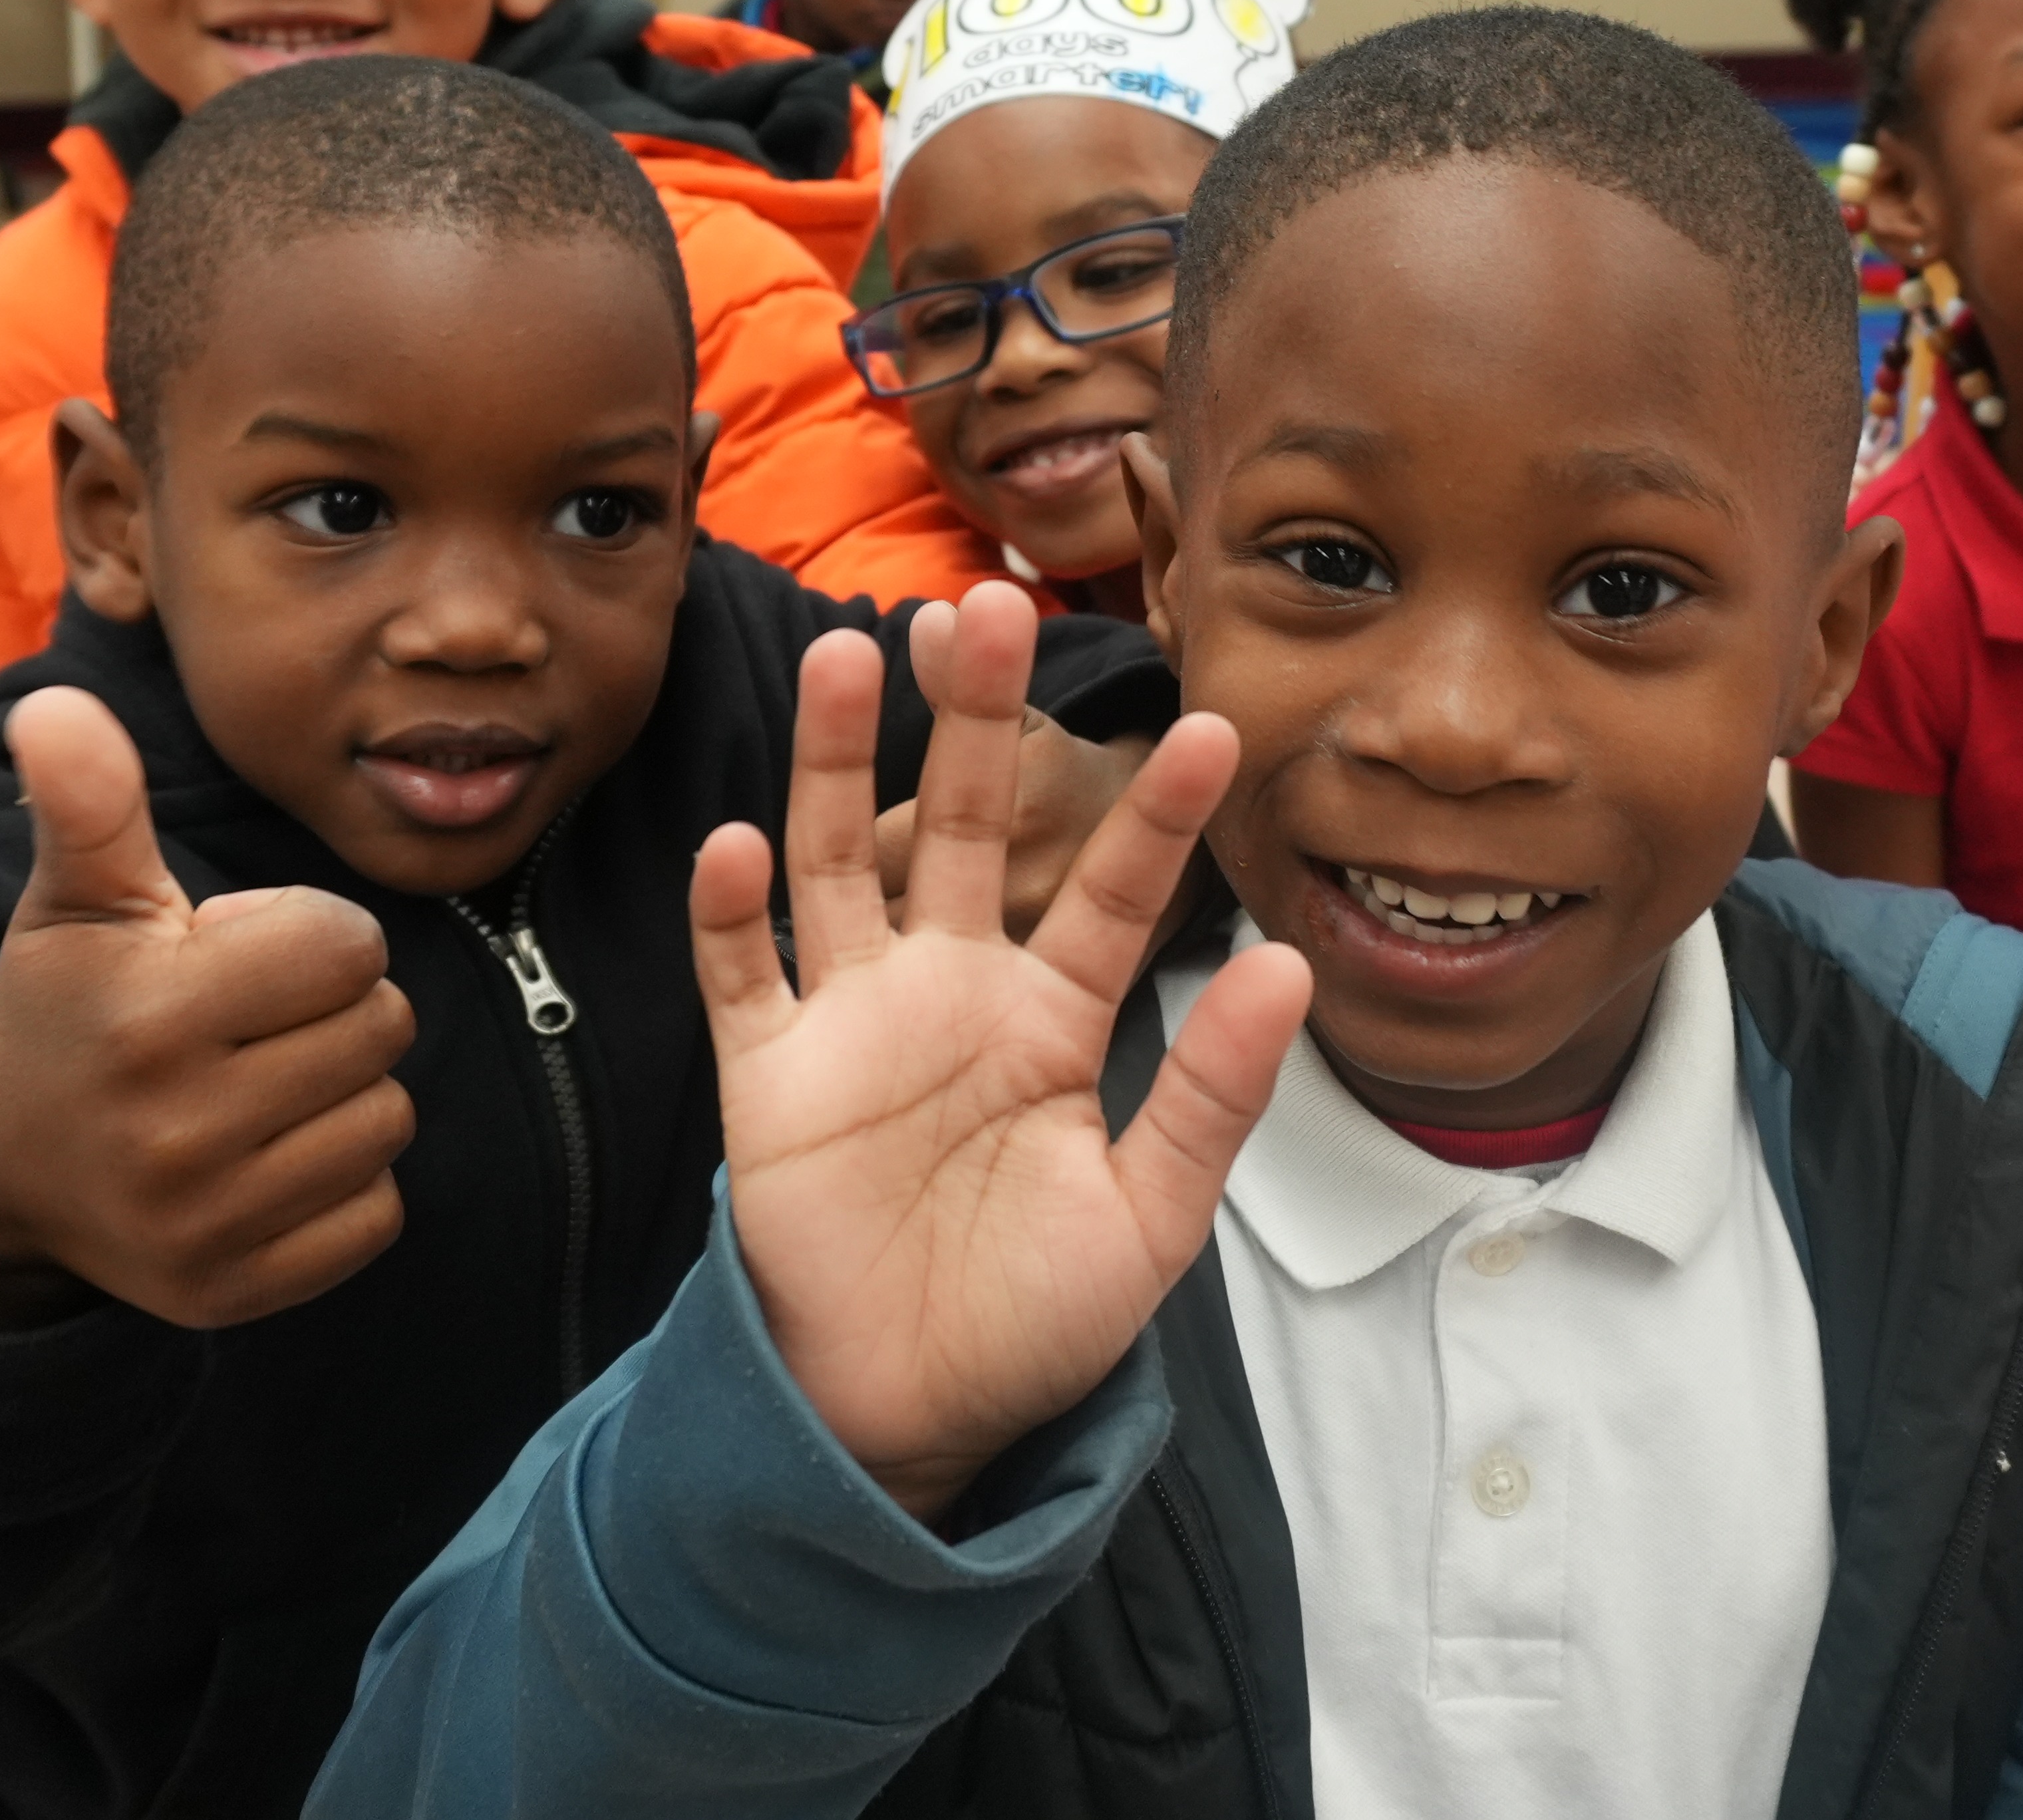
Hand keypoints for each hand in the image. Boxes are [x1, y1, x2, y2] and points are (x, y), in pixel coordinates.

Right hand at [0, 685, 418, 1331]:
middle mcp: (175, 1131)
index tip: (242, 955)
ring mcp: (204, 1225)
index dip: (311, 935)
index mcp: (148, 1017)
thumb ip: (91, 799)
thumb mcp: (76, 899)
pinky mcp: (232, 1293)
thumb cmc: (68, 1006)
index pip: (348, 946)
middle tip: (249, 1022)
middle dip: (331, 1010)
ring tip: (258, 1084)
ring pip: (388, 1119)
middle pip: (380, 1030)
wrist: (0, 1167)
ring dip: (344, 1091)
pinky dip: (343, 1181)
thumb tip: (58, 703)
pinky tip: (268, 1158)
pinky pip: (378, 1213)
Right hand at [694, 582, 1308, 1523]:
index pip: (1116, 893)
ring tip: (853, 654)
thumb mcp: (1149, 1218)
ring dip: (838, 762)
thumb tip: (1289, 966)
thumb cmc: (1029, 1318)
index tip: (1212, 732)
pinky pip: (744, 977)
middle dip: (980, 721)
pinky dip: (733, 912)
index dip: (1157, 817)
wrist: (906, 1414)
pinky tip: (739, 844)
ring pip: (843, 859)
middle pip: (967, 826)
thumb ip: (1212, 1094)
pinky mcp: (771, 1078)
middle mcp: (952, 992)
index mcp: (1053, 1020)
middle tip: (993, 608)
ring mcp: (854, 1024)